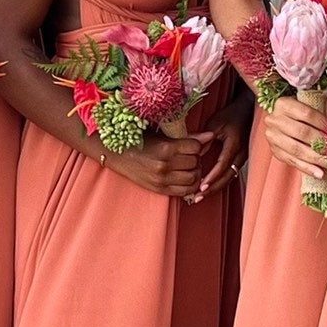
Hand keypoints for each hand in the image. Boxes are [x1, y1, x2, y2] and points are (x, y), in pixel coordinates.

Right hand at [100, 131, 215, 197]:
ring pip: (194, 178)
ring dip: (194, 171)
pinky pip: (185, 191)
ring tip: (187, 166)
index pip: (195, 147)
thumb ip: (187, 137)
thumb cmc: (140, 141)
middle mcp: (165, 165)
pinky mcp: (160, 189)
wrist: (116, 155)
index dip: (197, 145)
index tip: (191, 144)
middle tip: (189, 155)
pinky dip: (190, 184)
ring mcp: (162, 180)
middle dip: (196, 158)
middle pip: (195, 162)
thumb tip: (210, 136)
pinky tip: (185, 177)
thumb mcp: (162, 135)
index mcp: (165, 148)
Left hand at [189, 119, 246, 203]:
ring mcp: (243, 158)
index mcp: (234, 144)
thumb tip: (195, 156)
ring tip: (201, 196)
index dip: (212, 177)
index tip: (201, 187)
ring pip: (229, 177)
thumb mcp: (215, 124)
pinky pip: (231, 174)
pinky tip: (210, 187)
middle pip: (227, 176)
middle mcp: (241, 154)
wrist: (246, 111)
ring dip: (216, 188)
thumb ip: (205, 140)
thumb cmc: (230, 115)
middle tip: (198, 197)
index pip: (223, 165)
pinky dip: (220, 182)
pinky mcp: (241, 159)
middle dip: (212, 188)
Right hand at [262, 93, 326, 178]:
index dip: (323, 123)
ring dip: (316, 158)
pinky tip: (320, 173)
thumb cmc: (303, 111)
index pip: (306, 113)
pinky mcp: (275, 151)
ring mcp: (272, 137)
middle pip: (301, 132)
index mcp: (283, 104)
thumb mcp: (314, 104)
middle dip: (321, 143)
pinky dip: (307, 169)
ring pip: (297, 149)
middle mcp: (274, 119)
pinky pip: (293, 162)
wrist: (284, 119)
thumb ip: (326, 112)